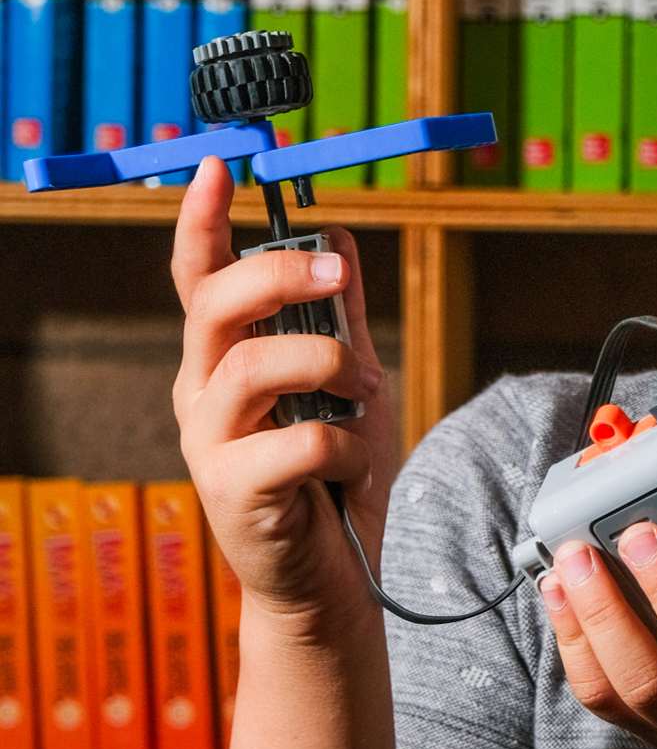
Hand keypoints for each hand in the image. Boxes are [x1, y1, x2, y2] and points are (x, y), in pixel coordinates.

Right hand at [170, 155, 397, 617]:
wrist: (329, 583)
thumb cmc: (334, 484)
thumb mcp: (350, 387)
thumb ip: (341, 319)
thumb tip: (341, 238)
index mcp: (223, 360)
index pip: (197, 277)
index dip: (201, 220)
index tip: (217, 165)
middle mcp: (202, 394)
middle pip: (218, 305)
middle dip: (280, 274)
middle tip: (338, 277)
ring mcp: (208, 444)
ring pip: (256, 366)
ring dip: (331, 367)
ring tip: (368, 394)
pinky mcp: (233, 493)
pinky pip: (296, 441)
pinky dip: (343, 446)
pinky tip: (355, 466)